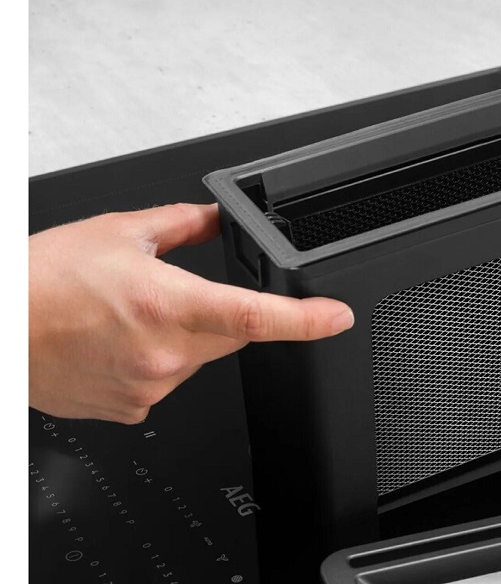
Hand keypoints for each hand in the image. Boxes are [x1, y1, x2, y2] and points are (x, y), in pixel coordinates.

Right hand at [29, 203, 353, 423]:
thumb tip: (214, 218)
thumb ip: (182, 223)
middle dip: (218, 313)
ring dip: (182, 336)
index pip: (255, 317)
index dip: (306, 320)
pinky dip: (156, 362)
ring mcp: (148, 387)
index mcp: (168, 305)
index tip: (337, 318)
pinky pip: (165, 381)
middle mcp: (163, 354)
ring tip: (127, 316)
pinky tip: (117, 343)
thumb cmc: (37, 281)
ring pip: (198, 359)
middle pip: (231, 335)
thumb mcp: (119, 232)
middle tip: (169, 292)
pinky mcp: (132, 409)